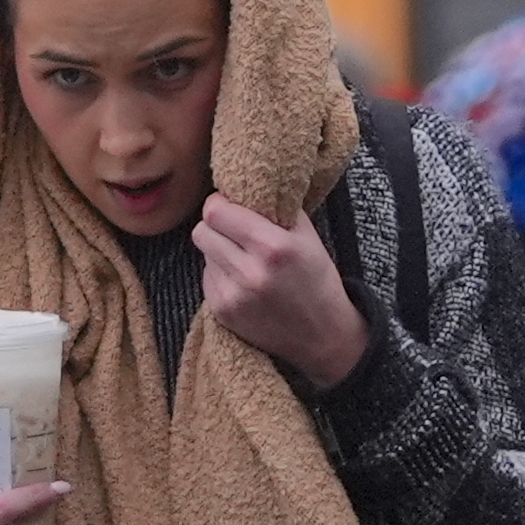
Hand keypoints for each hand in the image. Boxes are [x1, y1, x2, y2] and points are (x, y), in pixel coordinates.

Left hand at [195, 193, 369, 389]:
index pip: (216, 212)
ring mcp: (233, 296)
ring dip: (218, 250)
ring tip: (243, 258)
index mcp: (273, 247)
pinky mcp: (222, 312)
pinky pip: (207, 277)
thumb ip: (277, 208)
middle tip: (233, 230)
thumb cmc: (317, 280)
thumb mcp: (308, 237)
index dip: (219, 204)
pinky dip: (221, 273)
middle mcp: (250, 273)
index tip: (229, 206)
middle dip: (215, 226)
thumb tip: (245, 188)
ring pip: (203, 254)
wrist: (322, 336)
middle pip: (202, 231)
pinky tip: (243, 280)